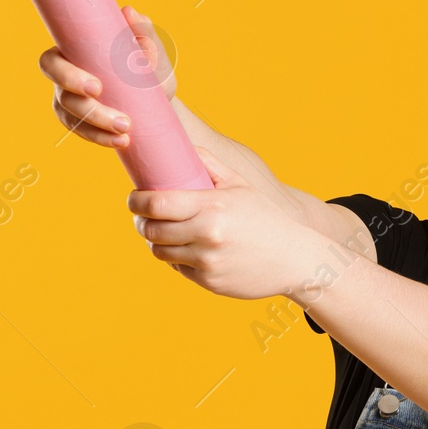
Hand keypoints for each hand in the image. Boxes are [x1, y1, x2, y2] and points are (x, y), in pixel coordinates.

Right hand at [43, 5, 176, 146]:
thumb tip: (129, 12)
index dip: (66, 75)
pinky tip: (122, 141)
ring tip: (127, 129)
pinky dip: (101, 138)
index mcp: (73, 53)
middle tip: (118, 115)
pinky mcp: (81, 123)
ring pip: (71, 117)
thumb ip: (143, 33)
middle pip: (61, 94)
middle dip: (85, 107)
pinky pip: (83, 134)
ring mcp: (70, 102)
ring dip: (98, 126)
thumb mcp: (152, 52)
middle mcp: (65, 77)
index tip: (96, 86)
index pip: (51, 61)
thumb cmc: (150, 68)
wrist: (159, 100)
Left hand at [129, 145, 317, 299]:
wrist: (293, 259)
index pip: (157, 204)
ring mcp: (207, 261)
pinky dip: (177, 259)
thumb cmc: (265, 219)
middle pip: (152, 230)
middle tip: (143, 217)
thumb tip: (182, 146)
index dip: (137, 202)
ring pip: (160, 252)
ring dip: (156, 243)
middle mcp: (207, 234)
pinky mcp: (209, 282)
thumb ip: (210, 165)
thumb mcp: (241, 186)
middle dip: (142, 223)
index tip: (134, 199)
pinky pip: (178, 268)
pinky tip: (188, 251)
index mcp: (213, 206)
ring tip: (163, 234)